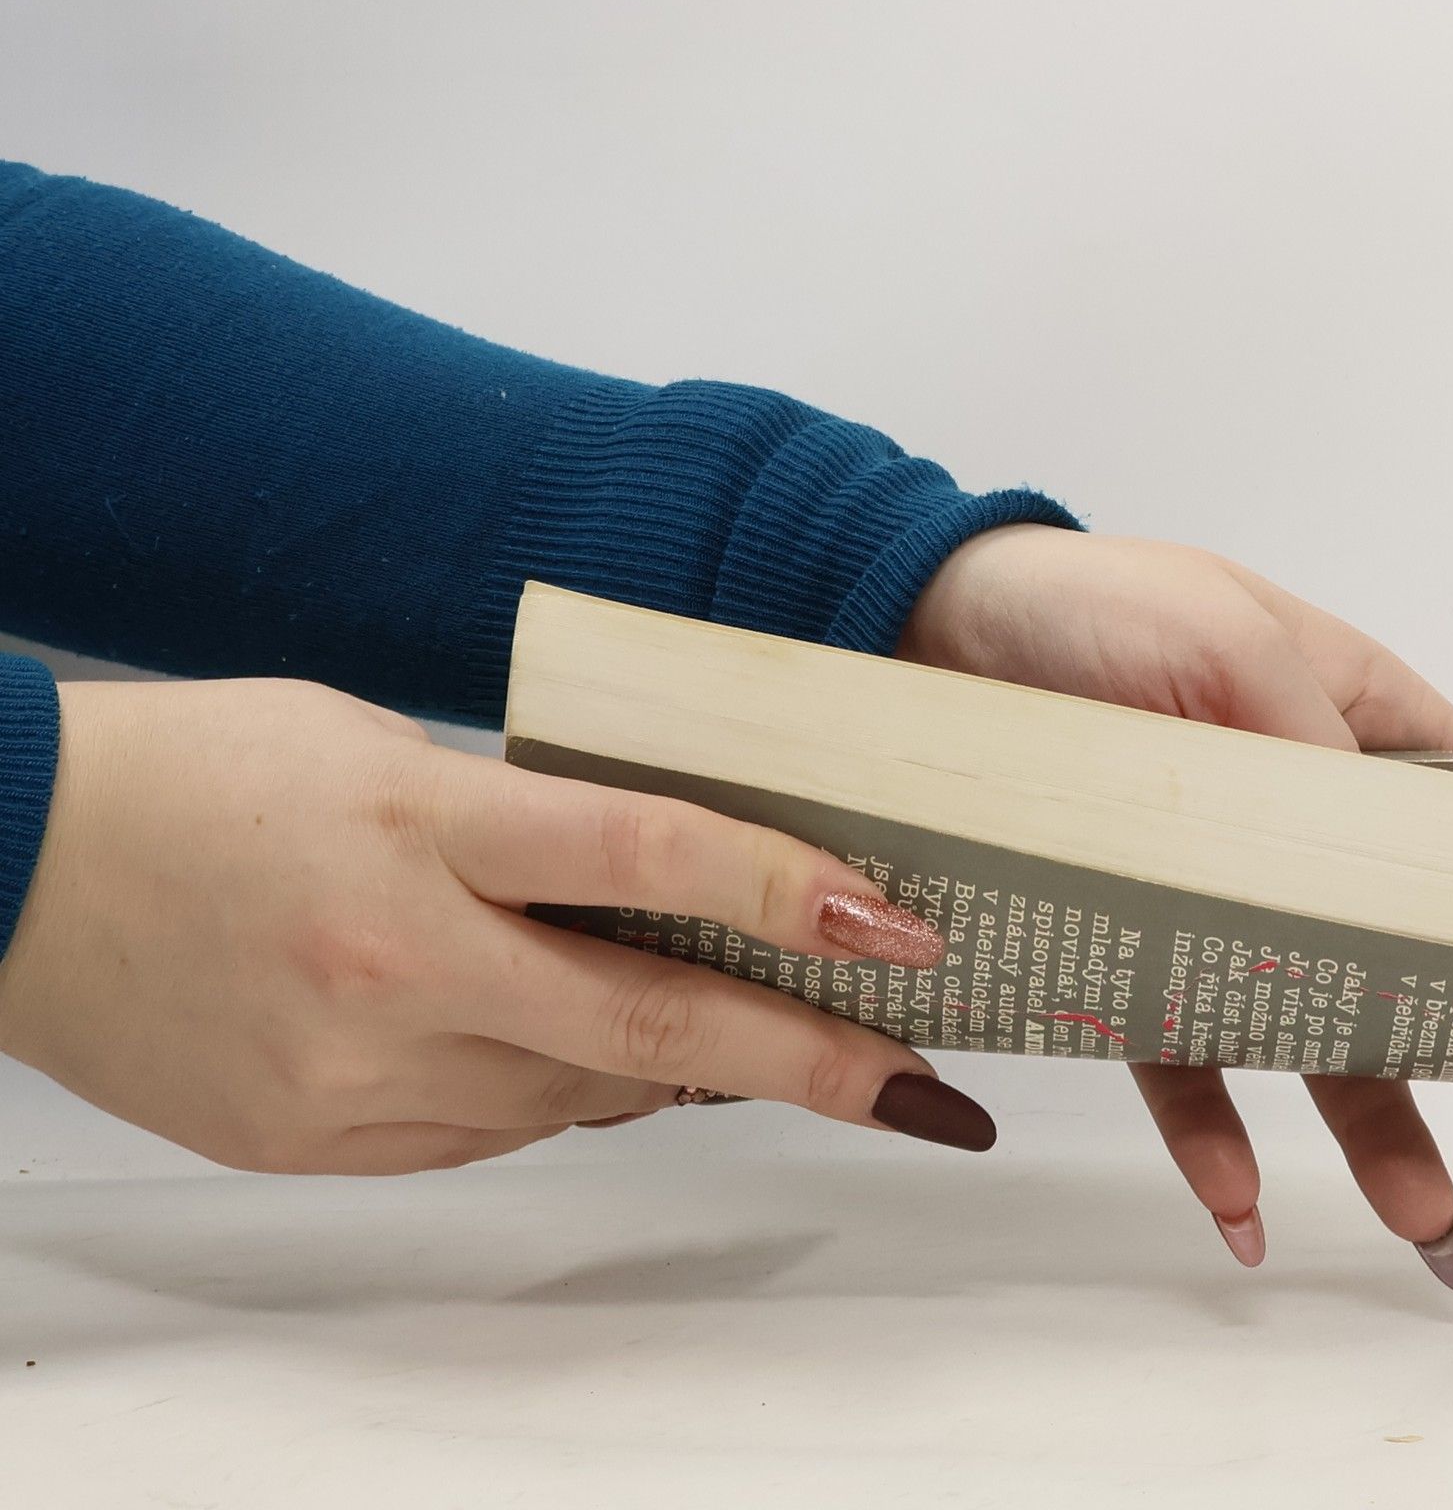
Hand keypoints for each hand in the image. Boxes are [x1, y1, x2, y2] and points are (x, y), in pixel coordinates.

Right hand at [0, 677, 992, 1172]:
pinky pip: (491, 1130)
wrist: (15, 871)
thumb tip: (656, 889)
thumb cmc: (208, 775)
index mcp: (417, 826)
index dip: (786, 891)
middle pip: (642, 1018)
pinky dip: (558, 1089)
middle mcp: (394, 961)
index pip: (642, 852)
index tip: (895, 927)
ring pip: (578, 1089)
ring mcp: (353, 1073)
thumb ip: (521, 823)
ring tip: (756, 1032)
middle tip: (918, 1086)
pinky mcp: (317, 1143)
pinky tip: (571, 1044)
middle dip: (804, 1058)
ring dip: (675, 1061)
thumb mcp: (383, 752)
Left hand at [898, 526, 1452, 1287]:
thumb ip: (1315, 744)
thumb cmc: (1089, 605)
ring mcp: (1224, 889)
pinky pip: (1182, 1046)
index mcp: (1365, 731)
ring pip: (1328, 1024)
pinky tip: (1241, 1199)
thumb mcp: (1224, 639)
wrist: (931, 623)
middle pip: (1448, 959)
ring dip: (1388, 1126)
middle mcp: (1310, 825)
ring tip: (1437, 1230)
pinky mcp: (1130, 932)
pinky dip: (1215, 1127)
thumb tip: (1396, 853)